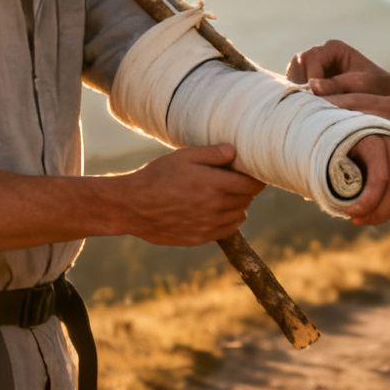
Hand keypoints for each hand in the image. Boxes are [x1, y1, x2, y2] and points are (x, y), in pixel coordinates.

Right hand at [116, 144, 262, 245]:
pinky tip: (218, 210)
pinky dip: (229, 220)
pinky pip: (228, 229)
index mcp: (214, 184)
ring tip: (225, 194)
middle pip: (247, 199)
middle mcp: (215, 207)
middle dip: (246, 188)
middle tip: (236, 179)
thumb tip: (235, 151)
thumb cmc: (157, 176)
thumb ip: (212, 153)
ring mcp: (209, 225)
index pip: (252, 184)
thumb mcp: (183, 156)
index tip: (252, 171)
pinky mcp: (201, 238)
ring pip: (240, 215)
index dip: (256, 177)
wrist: (133, 206)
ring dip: (238, 204)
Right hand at [287, 39, 389, 96]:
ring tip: (309, 106)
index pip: (312, 58)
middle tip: (310, 102)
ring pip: (293, 74)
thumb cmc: (375, 88)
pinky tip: (308, 108)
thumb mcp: (360, 85)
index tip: (317, 96)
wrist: (383, 96)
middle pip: (298, 63)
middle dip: (302, 83)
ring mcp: (313, 67)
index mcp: (333, 48)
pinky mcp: (309, 81)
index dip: (312, 77)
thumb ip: (337, 85)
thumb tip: (312, 86)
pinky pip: (295, 86)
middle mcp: (320, 54)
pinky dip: (299, 96)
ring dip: (299, 90)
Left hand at [338, 133, 389, 226]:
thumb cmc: (343, 155)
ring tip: (370, 219)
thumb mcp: (337, 163)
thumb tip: (344, 207)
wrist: (359, 137)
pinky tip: (386, 212)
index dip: (368, 203)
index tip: (352, 215)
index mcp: (374, 141)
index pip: (381, 179)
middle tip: (359, 221)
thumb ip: (341, 181)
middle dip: (378, 213)